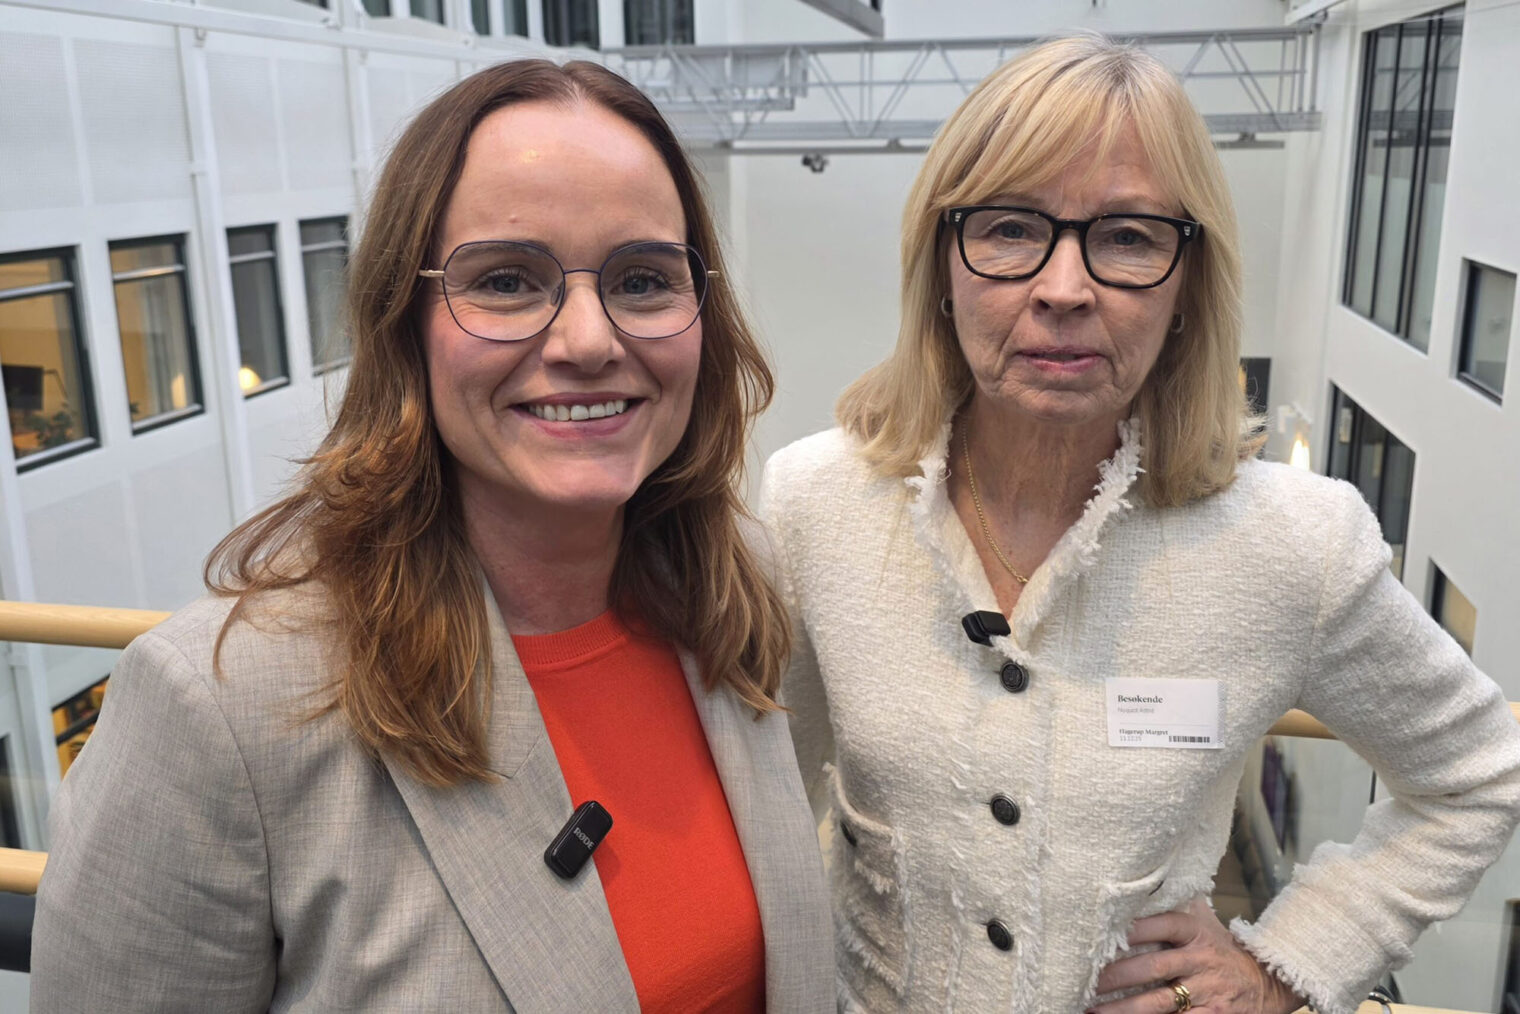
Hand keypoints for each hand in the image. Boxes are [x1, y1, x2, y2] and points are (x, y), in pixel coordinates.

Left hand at [1087, 897, 1303, 1013]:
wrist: (1267, 983)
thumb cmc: (1222, 949)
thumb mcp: (1206, 921)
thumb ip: (1177, 901)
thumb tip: (1145, 874)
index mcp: (1195, 932)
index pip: (1163, 925)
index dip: (1135, 928)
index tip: (1105, 932)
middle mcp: (1200, 961)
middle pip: (1154, 966)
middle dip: (1117, 975)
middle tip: (1086, 979)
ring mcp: (1206, 992)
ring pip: (1160, 1002)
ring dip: (1125, 1009)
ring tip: (1093, 1010)